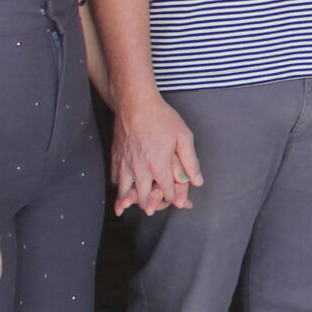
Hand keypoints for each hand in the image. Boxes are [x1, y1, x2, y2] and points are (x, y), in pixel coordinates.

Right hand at [113, 93, 202, 215]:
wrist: (135, 102)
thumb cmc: (161, 118)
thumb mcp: (184, 137)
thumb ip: (190, 162)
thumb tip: (197, 182)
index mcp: (159, 167)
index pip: (167, 194)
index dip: (174, 199)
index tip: (178, 201)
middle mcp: (140, 170)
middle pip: (144, 198)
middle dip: (150, 205)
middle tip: (153, 208)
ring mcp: (125, 164)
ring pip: (124, 192)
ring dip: (129, 201)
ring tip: (127, 208)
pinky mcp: (115, 157)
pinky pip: (114, 179)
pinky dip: (118, 186)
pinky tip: (122, 187)